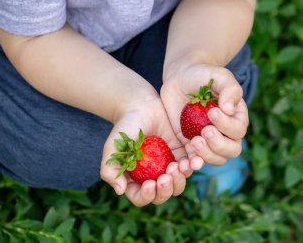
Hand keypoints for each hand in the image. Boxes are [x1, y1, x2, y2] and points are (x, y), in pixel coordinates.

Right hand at [100, 91, 191, 206]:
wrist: (142, 105)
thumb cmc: (124, 126)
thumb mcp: (113, 147)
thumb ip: (110, 169)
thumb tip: (119, 191)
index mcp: (135, 179)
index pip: (141, 197)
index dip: (146, 195)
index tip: (150, 183)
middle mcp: (152, 176)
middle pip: (162, 195)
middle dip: (166, 190)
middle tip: (166, 176)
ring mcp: (167, 167)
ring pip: (178, 185)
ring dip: (179, 180)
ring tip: (177, 166)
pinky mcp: (181, 155)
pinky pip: (190, 167)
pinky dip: (192, 166)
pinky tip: (191, 160)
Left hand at [161, 62, 248, 167]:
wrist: (180, 79)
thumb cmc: (203, 75)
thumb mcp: (218, 75)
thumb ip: (229, 89)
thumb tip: (230, 109)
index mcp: (237, 117)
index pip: (238, 130)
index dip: (226, 125)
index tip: (211, 112)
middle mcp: (226, 132)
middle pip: (232, 150)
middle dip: (218, 144)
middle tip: (204, 131)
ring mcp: (209, 140)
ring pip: (217, 159)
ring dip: (207, 155)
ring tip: (193, 141)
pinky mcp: (192, 145)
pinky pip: (196, 160)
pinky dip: (192, 162)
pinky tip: (185, 158)